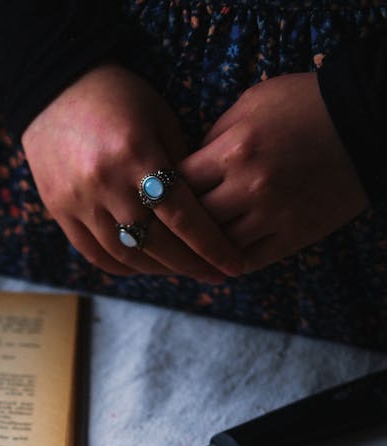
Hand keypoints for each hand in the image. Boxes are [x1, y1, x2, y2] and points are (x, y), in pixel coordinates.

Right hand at [20, 64, 243, 282]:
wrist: (52, 87)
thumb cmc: (118, 96)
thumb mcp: (159, 117)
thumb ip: (181, 164)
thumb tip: (207, 211)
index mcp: (137, 154)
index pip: (182, 215)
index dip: (210, 246)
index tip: (232, 265)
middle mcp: (106, 183)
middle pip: (157, 243)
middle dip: (191, 265)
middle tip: (214, 275)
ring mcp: (79, 201)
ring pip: (127, 255)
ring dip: (160, 269)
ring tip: (183, 270)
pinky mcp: (60, 211)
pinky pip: (96, 255)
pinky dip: (124, 266)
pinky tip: (146, 266)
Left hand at [182, 72, 368, 272]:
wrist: (366, 121)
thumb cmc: (305, 104)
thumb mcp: (252, 103)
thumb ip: (214, 136)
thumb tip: (187, 168)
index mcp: (234, 149)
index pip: (177, 183)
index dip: (164, 191)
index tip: (158, 196)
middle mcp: (250, 186)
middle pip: (193, 220)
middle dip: (177, 223)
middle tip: (165, 230)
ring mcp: (273, 215)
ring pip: (218, 247)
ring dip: (201, 250)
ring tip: (187, 250)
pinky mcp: (295, 235)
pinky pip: (249, 261)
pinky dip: (229, 264)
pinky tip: (218, 261)